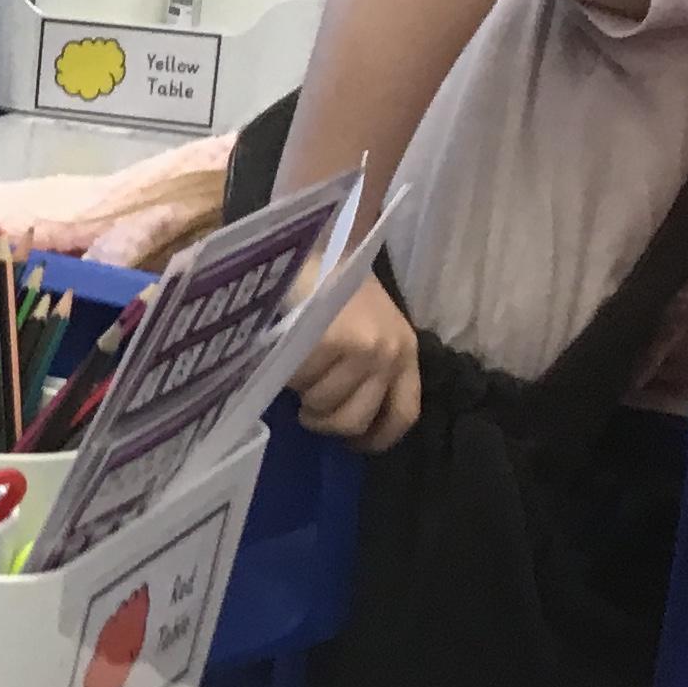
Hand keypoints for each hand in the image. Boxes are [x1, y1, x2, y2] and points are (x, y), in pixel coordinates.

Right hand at [291, 283, 420, 450]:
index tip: (351, 445)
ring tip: (292, 375)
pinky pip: (300, 381)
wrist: (322, 241)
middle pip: (354, 421)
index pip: (403, 415)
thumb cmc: (337, 285)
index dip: (376, 439)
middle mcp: (391, 355)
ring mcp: (365, 349)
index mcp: (406, 353)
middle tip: (305, 408)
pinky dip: (285, 376)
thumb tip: (335, 412)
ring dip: (300, 396)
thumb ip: (362, 368)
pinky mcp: (334, 342)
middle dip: (324, 422)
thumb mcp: (368, 329)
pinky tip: (281, 358)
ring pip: (322, 405)